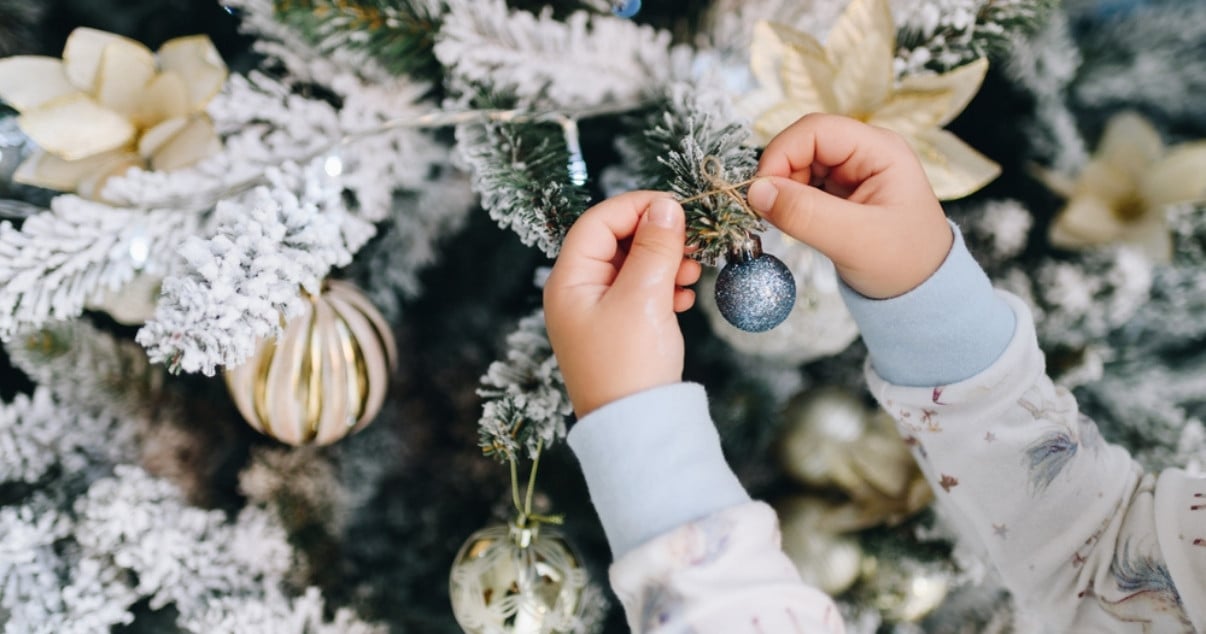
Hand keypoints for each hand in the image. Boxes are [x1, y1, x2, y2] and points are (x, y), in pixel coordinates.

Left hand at [544, 192, 701, 417]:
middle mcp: (578, 293)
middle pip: (616, 242)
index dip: (636, 208)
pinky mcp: (620, 329)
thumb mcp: (643, 298)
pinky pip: (641, 291)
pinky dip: (665, 286)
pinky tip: (685, 296)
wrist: (636, 428)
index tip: (675, 207)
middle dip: (656, 237)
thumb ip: (654, 247)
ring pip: (633, 266)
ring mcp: (598, 312)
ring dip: (665, 262)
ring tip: (692, 273)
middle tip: (691, 241)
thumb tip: (664, 207)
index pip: (598, 222)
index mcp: (569, 281)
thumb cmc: (629, 365)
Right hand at [746, 113, 952, 298]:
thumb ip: (805, 213)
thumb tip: (755, 192)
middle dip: (780, 175)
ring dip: (783, 191)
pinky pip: (803, 185)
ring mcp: (852, 172)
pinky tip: (795, 223)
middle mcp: (865, 153)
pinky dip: (790, 202)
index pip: (816, 130)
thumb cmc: (904, 263)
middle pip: (804, 145)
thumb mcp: (854, 240)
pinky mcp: (840, 193)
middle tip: (770, 212)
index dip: (782, 153)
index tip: (761, 192)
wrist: (923, 291)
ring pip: (799, 165)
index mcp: (879, 150)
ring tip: (788, 222)